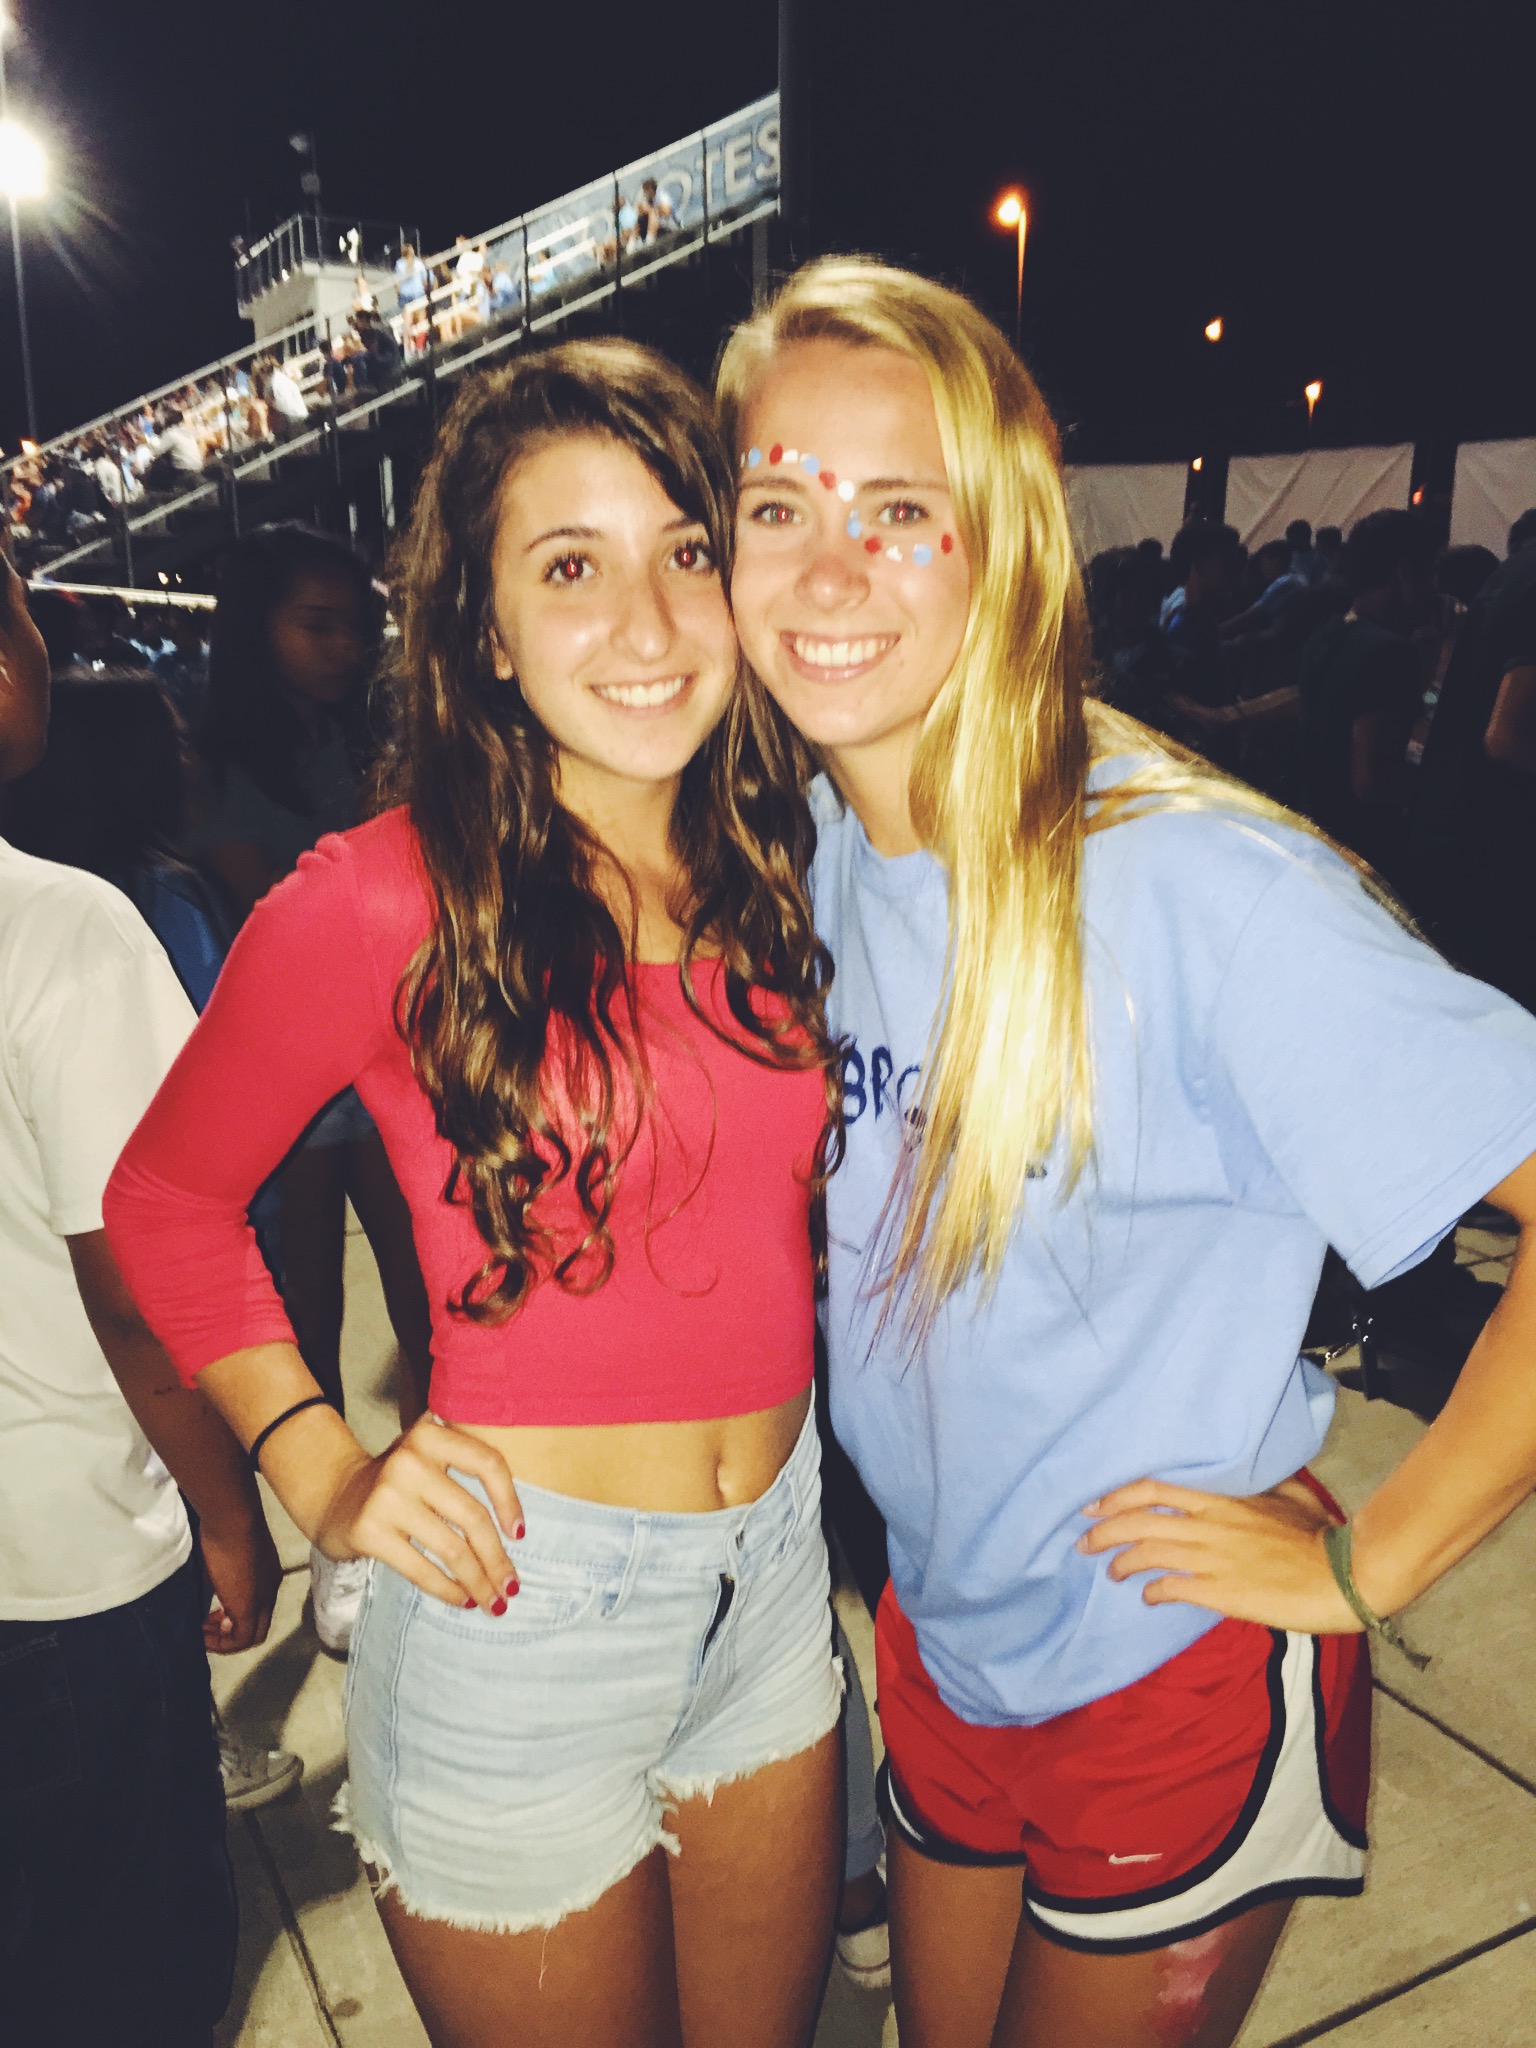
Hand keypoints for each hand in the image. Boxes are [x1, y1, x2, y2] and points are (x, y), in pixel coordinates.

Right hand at [200, 1512, 283, 1652]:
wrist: (232, 1518)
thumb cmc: (226, 1526)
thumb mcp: (228, 1552)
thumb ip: (226, 1570)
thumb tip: (213, 1578)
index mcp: (268, 1574)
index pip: (258, 1605)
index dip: (236, 1614)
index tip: (213, 1613)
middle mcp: (270, 1588)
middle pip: (258, 1624)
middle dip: (231, 1631)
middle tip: (207, 1626)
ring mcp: (262, 1599)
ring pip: (252, 1635)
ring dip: (226, 1640)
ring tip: (204, 1632)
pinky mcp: (248, 1607)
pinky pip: (242, 1639)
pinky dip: (224, 1643)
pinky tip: (205, 1634)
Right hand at [312, 1416, 524, 1613]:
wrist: (335, 1495)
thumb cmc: (400, 1481)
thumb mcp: (430, 1455)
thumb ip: (467, 1468)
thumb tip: (518, 1530)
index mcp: (431, 1434)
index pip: (487, 1463)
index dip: (510, 1502)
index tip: (520, 1535)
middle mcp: (409, 1460)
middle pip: (472, 1516)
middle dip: (497, 1559)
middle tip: (511, 1587)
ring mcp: (387, 1495)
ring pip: (451, 1548)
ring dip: (478, 1582)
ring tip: (493, 1603)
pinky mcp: (369, 1531)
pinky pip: (421, 1569)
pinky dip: (448, 1590)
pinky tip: (463, 1601)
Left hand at [1077, 1475, 1362, 1635]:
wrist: (1343, 1575)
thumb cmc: (1321, 1535)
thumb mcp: (1288, 1496)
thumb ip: (1260, 1487)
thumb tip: (1251, 1480)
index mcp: (1221, 1497)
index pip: (1154, 1487)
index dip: (1117, 1495)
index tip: (1094, 1504)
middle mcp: (1208, 1523)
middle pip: (1138, 1519)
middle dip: (1104, 1530)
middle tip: (1083, 1540)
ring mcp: (1212, 1557)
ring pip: (1148, 1553)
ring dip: (1122, 1562)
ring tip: (1111, 1571)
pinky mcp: (1220, 1591)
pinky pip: (1171, 1587)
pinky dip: (1153, 1591)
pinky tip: (1148, 1596)